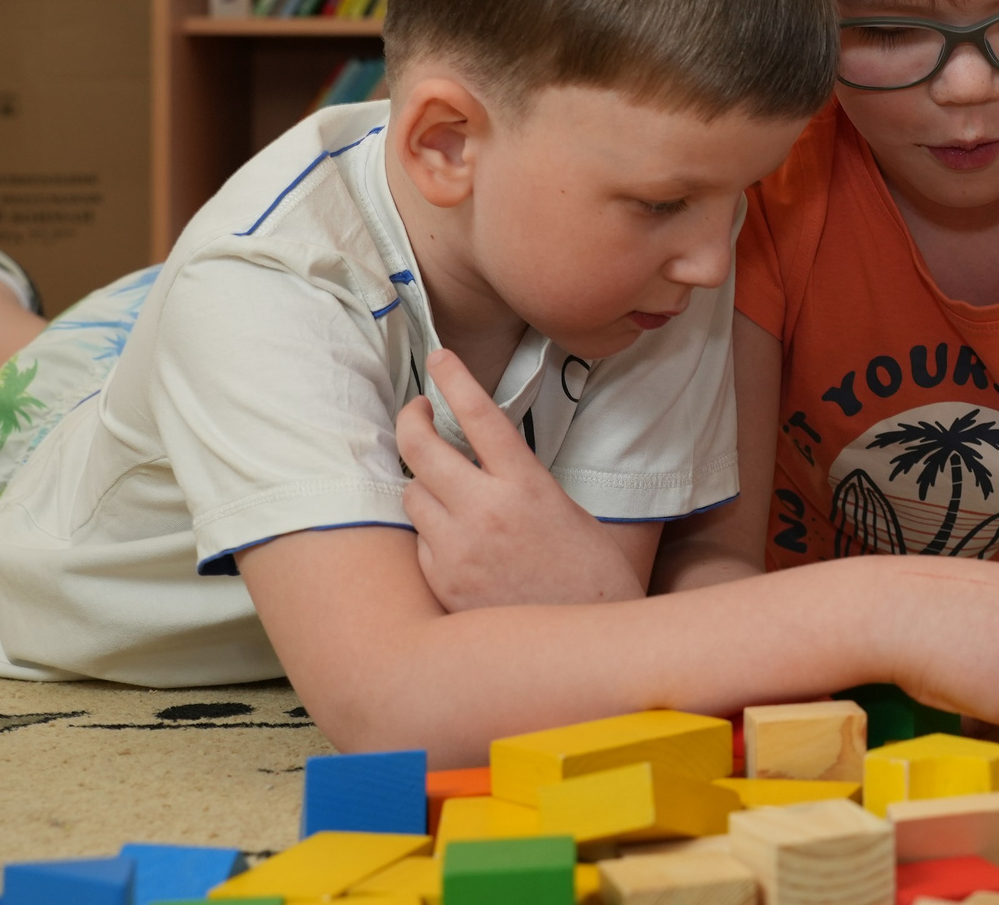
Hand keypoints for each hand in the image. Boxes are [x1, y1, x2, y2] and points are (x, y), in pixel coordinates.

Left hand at [397, 348, 648, 610]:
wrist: (583, 640)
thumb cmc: (586, 572)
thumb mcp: (562, 509)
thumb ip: (517, 481)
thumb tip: (478, 457)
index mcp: (526, 485)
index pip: (480, 414)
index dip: (454, 378)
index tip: (439, 358)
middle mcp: (487, 511)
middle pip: (422, 447)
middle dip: (411, 420)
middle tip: (416, 411)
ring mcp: (459, 548)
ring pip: (412, 492)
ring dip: (422, 482)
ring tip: (443, 486)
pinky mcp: (442, 581)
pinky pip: (419, 539)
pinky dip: (430, 532)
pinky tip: (455, 540)